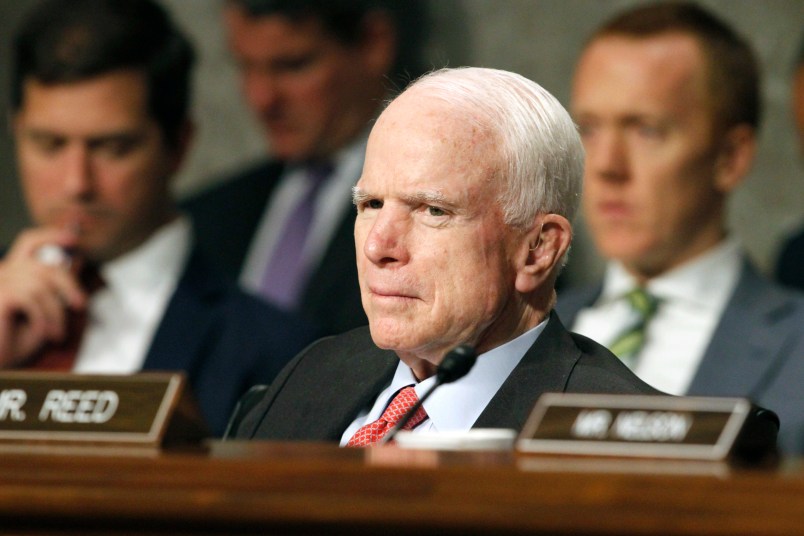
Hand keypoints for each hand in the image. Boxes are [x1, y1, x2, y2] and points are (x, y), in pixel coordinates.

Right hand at [0, 227, 86, 367]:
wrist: (0, 364)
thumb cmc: (17, 340)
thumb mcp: (45, 310)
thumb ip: (56, 286)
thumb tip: (75, 260)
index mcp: (13, 272)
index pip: (29, 242)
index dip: (51, 236)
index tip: (74, 240)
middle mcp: (3, 273)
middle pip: (44, 265)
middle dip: (68, 284)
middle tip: (80, 305)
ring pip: (41, 285)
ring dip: (55, 312)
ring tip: (57, 333)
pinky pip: (29, 299)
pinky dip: (43, 317)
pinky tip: (45, 333)